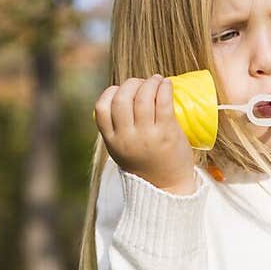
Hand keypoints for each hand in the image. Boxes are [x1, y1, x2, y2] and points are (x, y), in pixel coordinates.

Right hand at [93, 74, 196, 193]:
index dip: (112, 92)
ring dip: (150, 82)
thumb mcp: (122, 152)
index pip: (101, 107)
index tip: (123, 90)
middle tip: (143, 83)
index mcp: (112, 142)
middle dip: (131, 84)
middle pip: (122, 98)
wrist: (169, 189)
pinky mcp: (166, 133)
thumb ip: (118, 131)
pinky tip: (166, 84)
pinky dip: (164, 88)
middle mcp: (127, 138)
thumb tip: (124, 99)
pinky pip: (163, 102)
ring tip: (157, 80)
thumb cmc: (148, 167)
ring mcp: (146, 135)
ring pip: (142, 97)